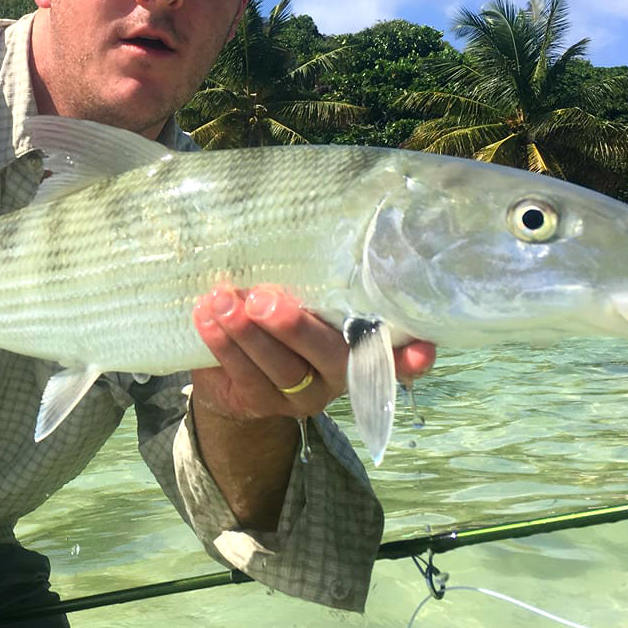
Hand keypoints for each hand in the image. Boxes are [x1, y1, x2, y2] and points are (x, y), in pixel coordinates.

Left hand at [191, 285, 434, 420]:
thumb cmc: (275, 320)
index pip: (394, 354)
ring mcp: (301, 394)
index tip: (423, 350)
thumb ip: (309, 281)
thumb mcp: (301, 299)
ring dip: (247, 332)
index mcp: (357, 343)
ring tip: (222, 300)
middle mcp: (336, 373)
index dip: (411, 358)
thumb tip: (299, 223)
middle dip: (295, 327)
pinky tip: (204, 316)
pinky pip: (243, 375)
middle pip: (327, 355)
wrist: (232, 378)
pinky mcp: (262, 403)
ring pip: (280, 367)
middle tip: (263, 299)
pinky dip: (221, 343)